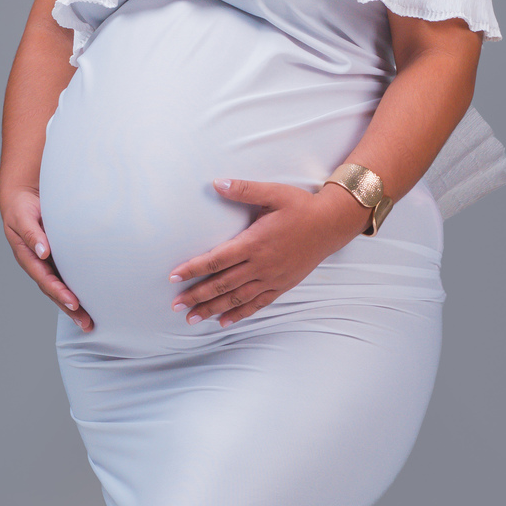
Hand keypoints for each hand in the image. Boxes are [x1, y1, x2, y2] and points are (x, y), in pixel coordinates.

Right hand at [1, 185, 94, 329]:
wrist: (23, 197)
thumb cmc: (22, 207)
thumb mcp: (23, 217)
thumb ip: (32, 234)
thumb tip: (43, 252)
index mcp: (27, 257)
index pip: (44, 279)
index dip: (58, 292)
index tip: (73, 303)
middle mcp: (38, 264)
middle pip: (54, 291)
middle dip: (69, 308)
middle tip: (85, 323)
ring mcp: (48, 263)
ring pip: (61, 288)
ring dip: (74, 306)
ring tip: (88, 322)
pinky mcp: (58, 258)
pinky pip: (68, 276)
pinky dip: (78, 289)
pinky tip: (91, 302)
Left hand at [169, 178, 369, 324]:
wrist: (331, 225)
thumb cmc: (301, 207)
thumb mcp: (273, 193)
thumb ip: (243, 190)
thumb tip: (216, 183)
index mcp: (255, 242)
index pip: (217, 259)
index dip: (193, 268)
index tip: (174, 276)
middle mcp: (261, 264)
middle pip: (222, 284)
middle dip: (197, 295)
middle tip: (176, 305)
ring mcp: (272, 278)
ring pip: (237, 298)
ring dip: (213, 309)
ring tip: (193, 318)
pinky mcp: (281, 285)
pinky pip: (257, 304)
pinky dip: (239, 314)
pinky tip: (223, 321)